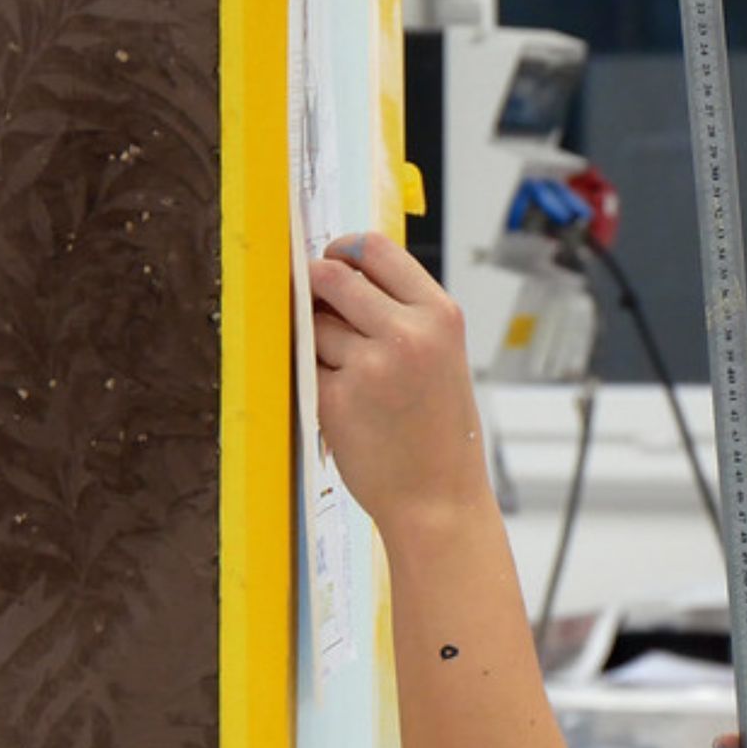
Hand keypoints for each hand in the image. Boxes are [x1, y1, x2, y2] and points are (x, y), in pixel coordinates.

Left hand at [309, 231, 490, 531]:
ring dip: (315, 342)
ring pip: (313, 324)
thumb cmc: (439, 431)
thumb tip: (334, 274)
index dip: (343, 250)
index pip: (376, 248)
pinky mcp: (336, 397)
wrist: (439, 499)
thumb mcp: (443, 357)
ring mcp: (371, 365)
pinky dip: (313, 378)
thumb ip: (402, 313)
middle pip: (331, 276)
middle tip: (315, 311)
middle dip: (314, 289)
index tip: (330, 262)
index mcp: (441, 316)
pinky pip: (304, 365)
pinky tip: (344, 406)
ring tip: (350, 379)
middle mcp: (409, 333)